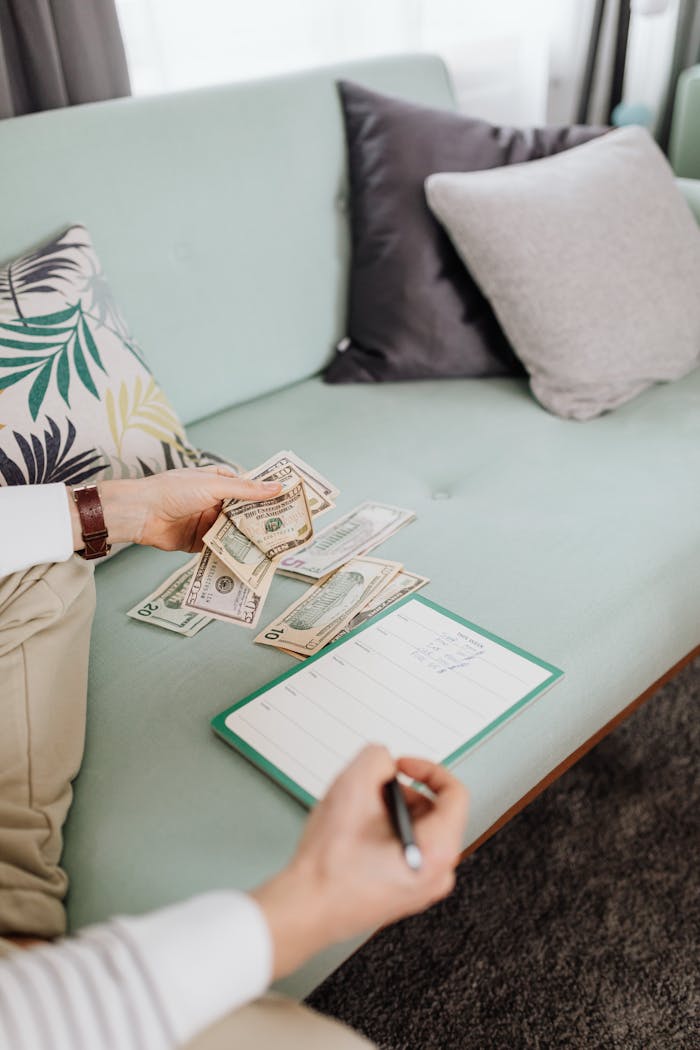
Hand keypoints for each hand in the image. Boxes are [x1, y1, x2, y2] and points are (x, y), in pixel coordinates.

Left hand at [67, 467, 281, 552]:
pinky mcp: (198, 543)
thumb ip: (247, 490)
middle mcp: (214, 502)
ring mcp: (207, 523)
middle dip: (262, 523)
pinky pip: (220, 549)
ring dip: (249, 540)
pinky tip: (249, 562)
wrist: (140, 513)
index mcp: (219, 482)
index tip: (290, 503)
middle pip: (245, 514)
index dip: (269, 496)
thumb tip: (278, 486)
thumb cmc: (173, 490)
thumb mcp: (214, 485)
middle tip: (287, 532)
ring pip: (234, 533)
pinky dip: (232, 554)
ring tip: (273, 549)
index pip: (250, 488)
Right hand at [252, 745, 467, 978]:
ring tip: (361, 814)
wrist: (307, 908)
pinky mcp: (404, 892)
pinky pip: (408, 850)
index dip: (427, 769)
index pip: (455, 794)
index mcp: (437, 851)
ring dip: (393, 812)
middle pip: (436, 812)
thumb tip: (384, 762)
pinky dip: (387, 833)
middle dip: (404, 792)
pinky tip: (358, 835)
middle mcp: (437, 874)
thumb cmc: (329, 866)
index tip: (402, 766)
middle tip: (373, 790)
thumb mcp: (352, 788)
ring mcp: (421, 888)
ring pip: (420, 830)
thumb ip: (376, 758)